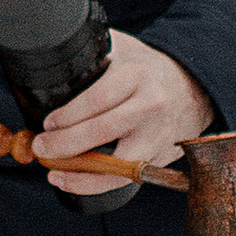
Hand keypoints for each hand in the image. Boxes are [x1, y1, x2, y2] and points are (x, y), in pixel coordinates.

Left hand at [33, 30, 213, 196]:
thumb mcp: (126, 50)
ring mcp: (157, 136)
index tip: (48, 122)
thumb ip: (96, 50)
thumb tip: (53, 52)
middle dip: (64, 143)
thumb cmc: (150, 70)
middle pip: (102, 131)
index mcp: (138, 76)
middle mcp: (151, 106)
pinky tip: (72, 181)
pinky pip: (124, 178)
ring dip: (79, 172)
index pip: (98, 98)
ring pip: (116, 163)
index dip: (68, 115)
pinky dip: (95, 185)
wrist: (194, 90)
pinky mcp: (158, 158)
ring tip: (53, 171)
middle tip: (40, 146)